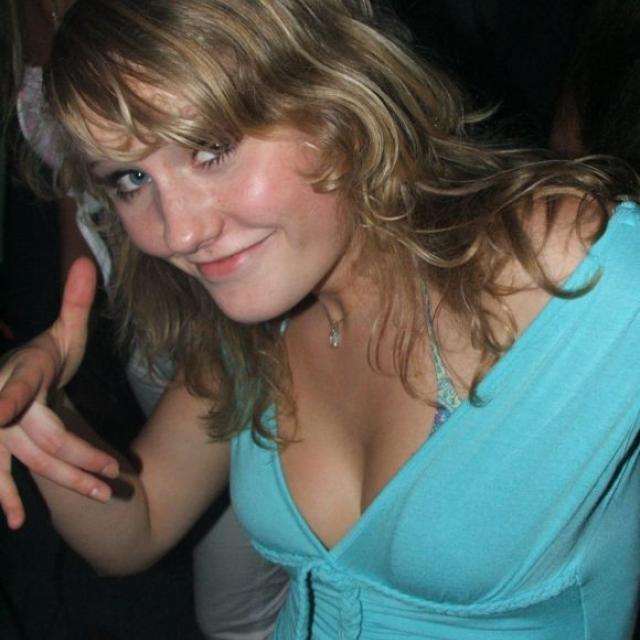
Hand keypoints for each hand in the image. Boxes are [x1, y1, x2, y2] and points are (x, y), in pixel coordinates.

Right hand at [0, 258, 118, 528]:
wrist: (16, 381)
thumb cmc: (45, 356)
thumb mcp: (62, 331)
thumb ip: (74, 300)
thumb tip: (87, 261)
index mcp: (25, 372)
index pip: (21, 387)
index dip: (9, 399)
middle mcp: (8, 403)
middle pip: (41, 436)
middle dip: (78, 458)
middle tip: (115, 477)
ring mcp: (1, 430)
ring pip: (29, 461)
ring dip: (64, 481)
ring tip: (103, 496)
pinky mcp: (0, 449)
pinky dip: (6, 497)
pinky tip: (18, 521)